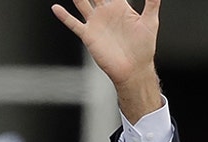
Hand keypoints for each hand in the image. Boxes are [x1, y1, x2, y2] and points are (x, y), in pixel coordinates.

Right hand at [52, 0, 162, 114]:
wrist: (134, 69)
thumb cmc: (144, 48)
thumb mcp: (150, 22)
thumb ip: (152, 3)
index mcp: (120, 7)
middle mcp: (106, 12)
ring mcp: (96, 23)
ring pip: (81, 2)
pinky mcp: (88, 35)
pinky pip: (73, 23)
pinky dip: (64, 16)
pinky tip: (55, 8)